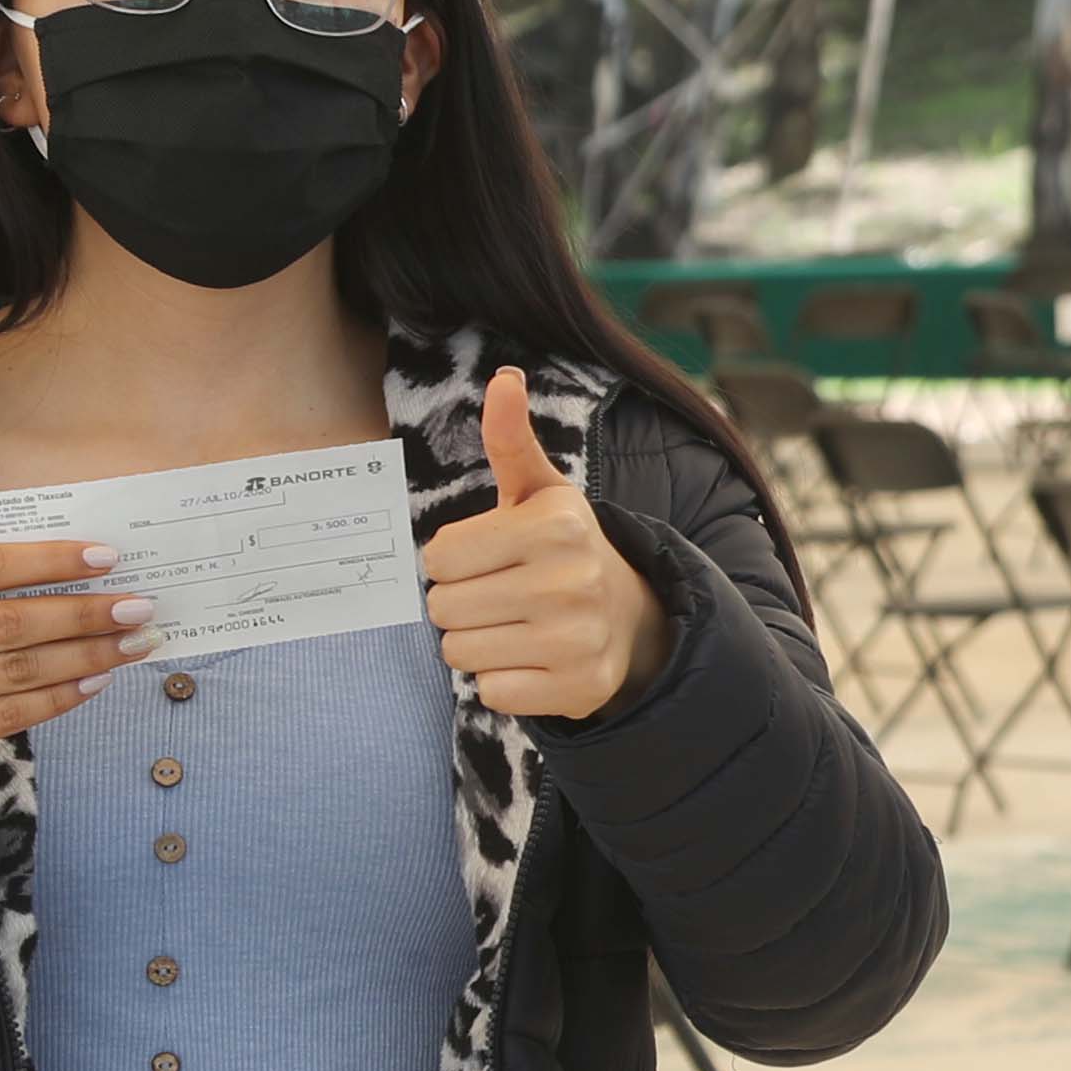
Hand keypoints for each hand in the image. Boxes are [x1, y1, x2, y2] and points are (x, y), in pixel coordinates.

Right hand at [0, 538, 146, 780]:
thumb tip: (73, 570)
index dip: (47, 561)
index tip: (106, 558)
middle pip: (6, 623)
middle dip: (83, 614)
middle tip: (138, 608)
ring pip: (15, 671)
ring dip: (86, 656)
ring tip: (132, 643)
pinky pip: (8, 715)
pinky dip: (60, 696)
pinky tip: (95, 680)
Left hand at [422, 370, 664, 721]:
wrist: (633, 615)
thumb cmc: (562, 549)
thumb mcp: (539, 492)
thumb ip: (510, 440)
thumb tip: (502, 379)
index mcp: (557, 524)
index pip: (438, 556)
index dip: (454, 560)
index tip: (492, 558)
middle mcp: (572, 580)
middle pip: (443, 607)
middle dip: (461, 603)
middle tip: (501, 596)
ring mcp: (578, 638)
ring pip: (460, 653)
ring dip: (477, 643)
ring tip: (516, 627)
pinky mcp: (580, 689)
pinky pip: (491, 692)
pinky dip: (503, 681)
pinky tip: (534, 660)